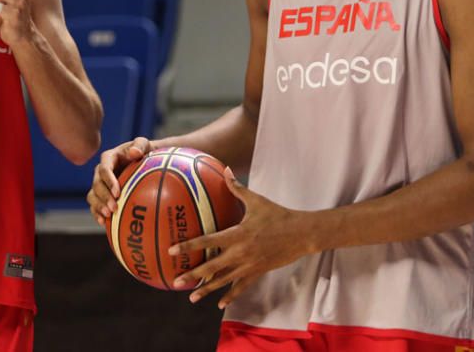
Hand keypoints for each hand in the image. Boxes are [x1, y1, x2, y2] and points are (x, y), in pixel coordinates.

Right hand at [86, 137, 153, 224]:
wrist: (142, 161)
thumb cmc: (144, 151)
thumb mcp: (143, 144)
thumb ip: (140, 145)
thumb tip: (134, 152)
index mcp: (108, 158)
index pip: (104, 169)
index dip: (109, 181)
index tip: (118, 192)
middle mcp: (101, 172)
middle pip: (96, 184)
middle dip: (103, 197)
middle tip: (113, 208)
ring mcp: (100, 184)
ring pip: (92, 196)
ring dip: (98, 206)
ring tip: (108, 215)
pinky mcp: (102, 195)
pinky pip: (95, 205)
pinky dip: (97, 213)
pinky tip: (103, 223)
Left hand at [169, 168, 315, 308]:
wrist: (301, 234)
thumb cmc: (278, 214)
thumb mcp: (257, 200)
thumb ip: (237, 188)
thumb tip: (225, 169)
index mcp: (237, 234)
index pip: (207, 241)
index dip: (189, 246)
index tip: (172, 251)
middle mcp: (240, 253)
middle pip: (211, 267)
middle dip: (192, 275)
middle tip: (175, 281)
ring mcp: (249, 265)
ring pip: (223, 281)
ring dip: (206, 290)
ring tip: (191, 297)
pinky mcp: (258, 272)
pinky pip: (241, 287)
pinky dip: (230, 295)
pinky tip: (220, 304)